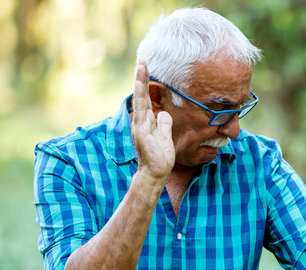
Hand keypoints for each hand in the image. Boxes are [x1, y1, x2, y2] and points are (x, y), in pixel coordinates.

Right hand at [131, 60, 174, 180]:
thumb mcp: (166, 136)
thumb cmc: (160, 157)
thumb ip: (164, 124)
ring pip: (140, 99)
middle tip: (143, 60)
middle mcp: (141, 121)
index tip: (147, 69)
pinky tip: (141, 86)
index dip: (147, 84)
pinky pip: (142, 110)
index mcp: (147, 121)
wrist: (155, 173)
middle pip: (142, 95)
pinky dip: (140, 97)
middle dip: (142, 77)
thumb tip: (164, 113)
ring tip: (141, 66)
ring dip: (140, 82)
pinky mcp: (142, 130)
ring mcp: (140, 125)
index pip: (147, 98)